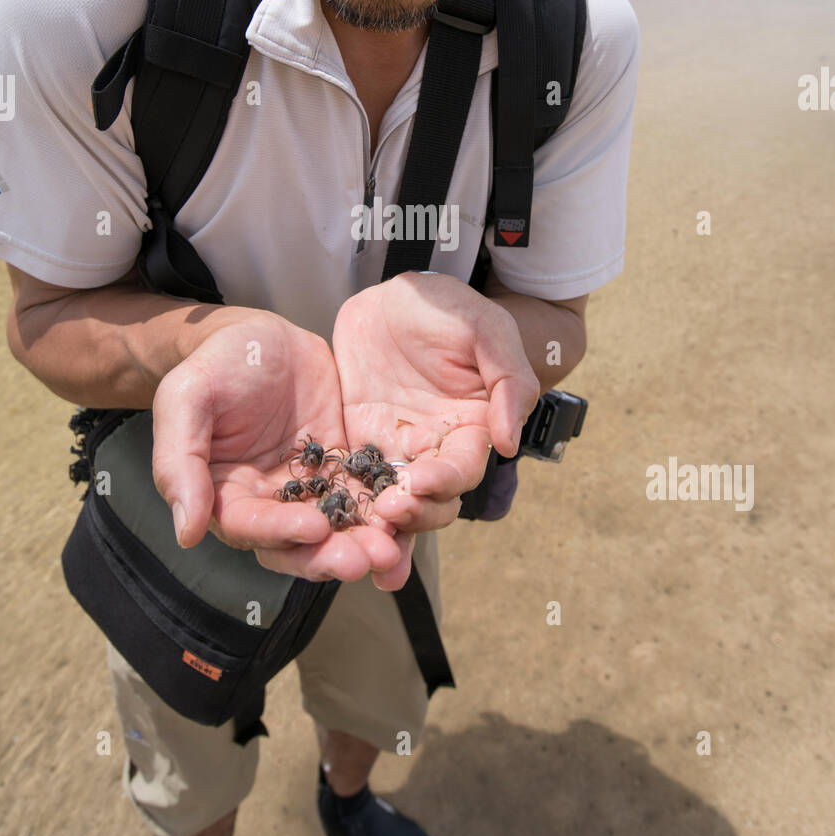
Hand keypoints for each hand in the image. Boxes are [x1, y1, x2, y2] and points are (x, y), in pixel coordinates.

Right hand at [150, 312, 404, 583]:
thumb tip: (187, 533)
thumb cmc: (214, 364)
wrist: (259, 334)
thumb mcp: (186, 400)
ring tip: (390, 547)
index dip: (281, 532)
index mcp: (224, 495)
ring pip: (336, 528)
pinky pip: (363, 494)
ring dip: (361, 542)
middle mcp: (267, 502)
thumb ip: (180, 464)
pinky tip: (407, 513)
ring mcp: (308, 488)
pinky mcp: (340, 468)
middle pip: (298, 544)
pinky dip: (382, 510)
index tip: (315, 529)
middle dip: (331, 555)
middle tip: (367, 558)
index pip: (251, 528)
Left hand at [332, 272, 539, 577]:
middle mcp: (435, 450)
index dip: (446, 482)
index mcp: (471, 428)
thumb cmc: (448, 308)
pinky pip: (352, 486)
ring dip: (380, 528)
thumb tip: (508, 443)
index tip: (422, 480)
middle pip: (431, 503)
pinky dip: (344, 512)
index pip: (464, 471)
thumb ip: (508, 380)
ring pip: (392, 506)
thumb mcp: (487, 330)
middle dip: (413, 515)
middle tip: (388, 509)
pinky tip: (325, 531)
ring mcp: (394, 452)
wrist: (392, 296)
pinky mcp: (356, 446)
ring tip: (360, 539)